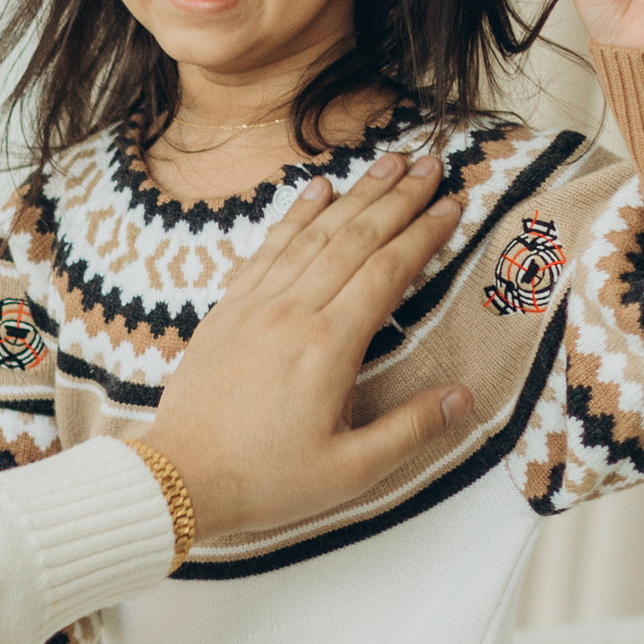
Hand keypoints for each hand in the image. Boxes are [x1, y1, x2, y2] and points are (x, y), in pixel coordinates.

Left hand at [150, 151, 473, 540]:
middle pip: (355, 239)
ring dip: (355, 195)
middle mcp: (292, 313)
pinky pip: (268, 248)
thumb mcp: (350, 472)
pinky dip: (296, 215)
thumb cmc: (264, 480)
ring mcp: (255, 306)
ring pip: (314, 235)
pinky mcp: (227, 310)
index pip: (388, 271)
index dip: (424, 234)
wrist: (179, 478)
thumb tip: (463, 398)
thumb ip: (410, 430)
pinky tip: (316, 190)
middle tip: (431, 165)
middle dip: (398, 198)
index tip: (453, 204)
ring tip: (388, 162)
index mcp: (329, 347)